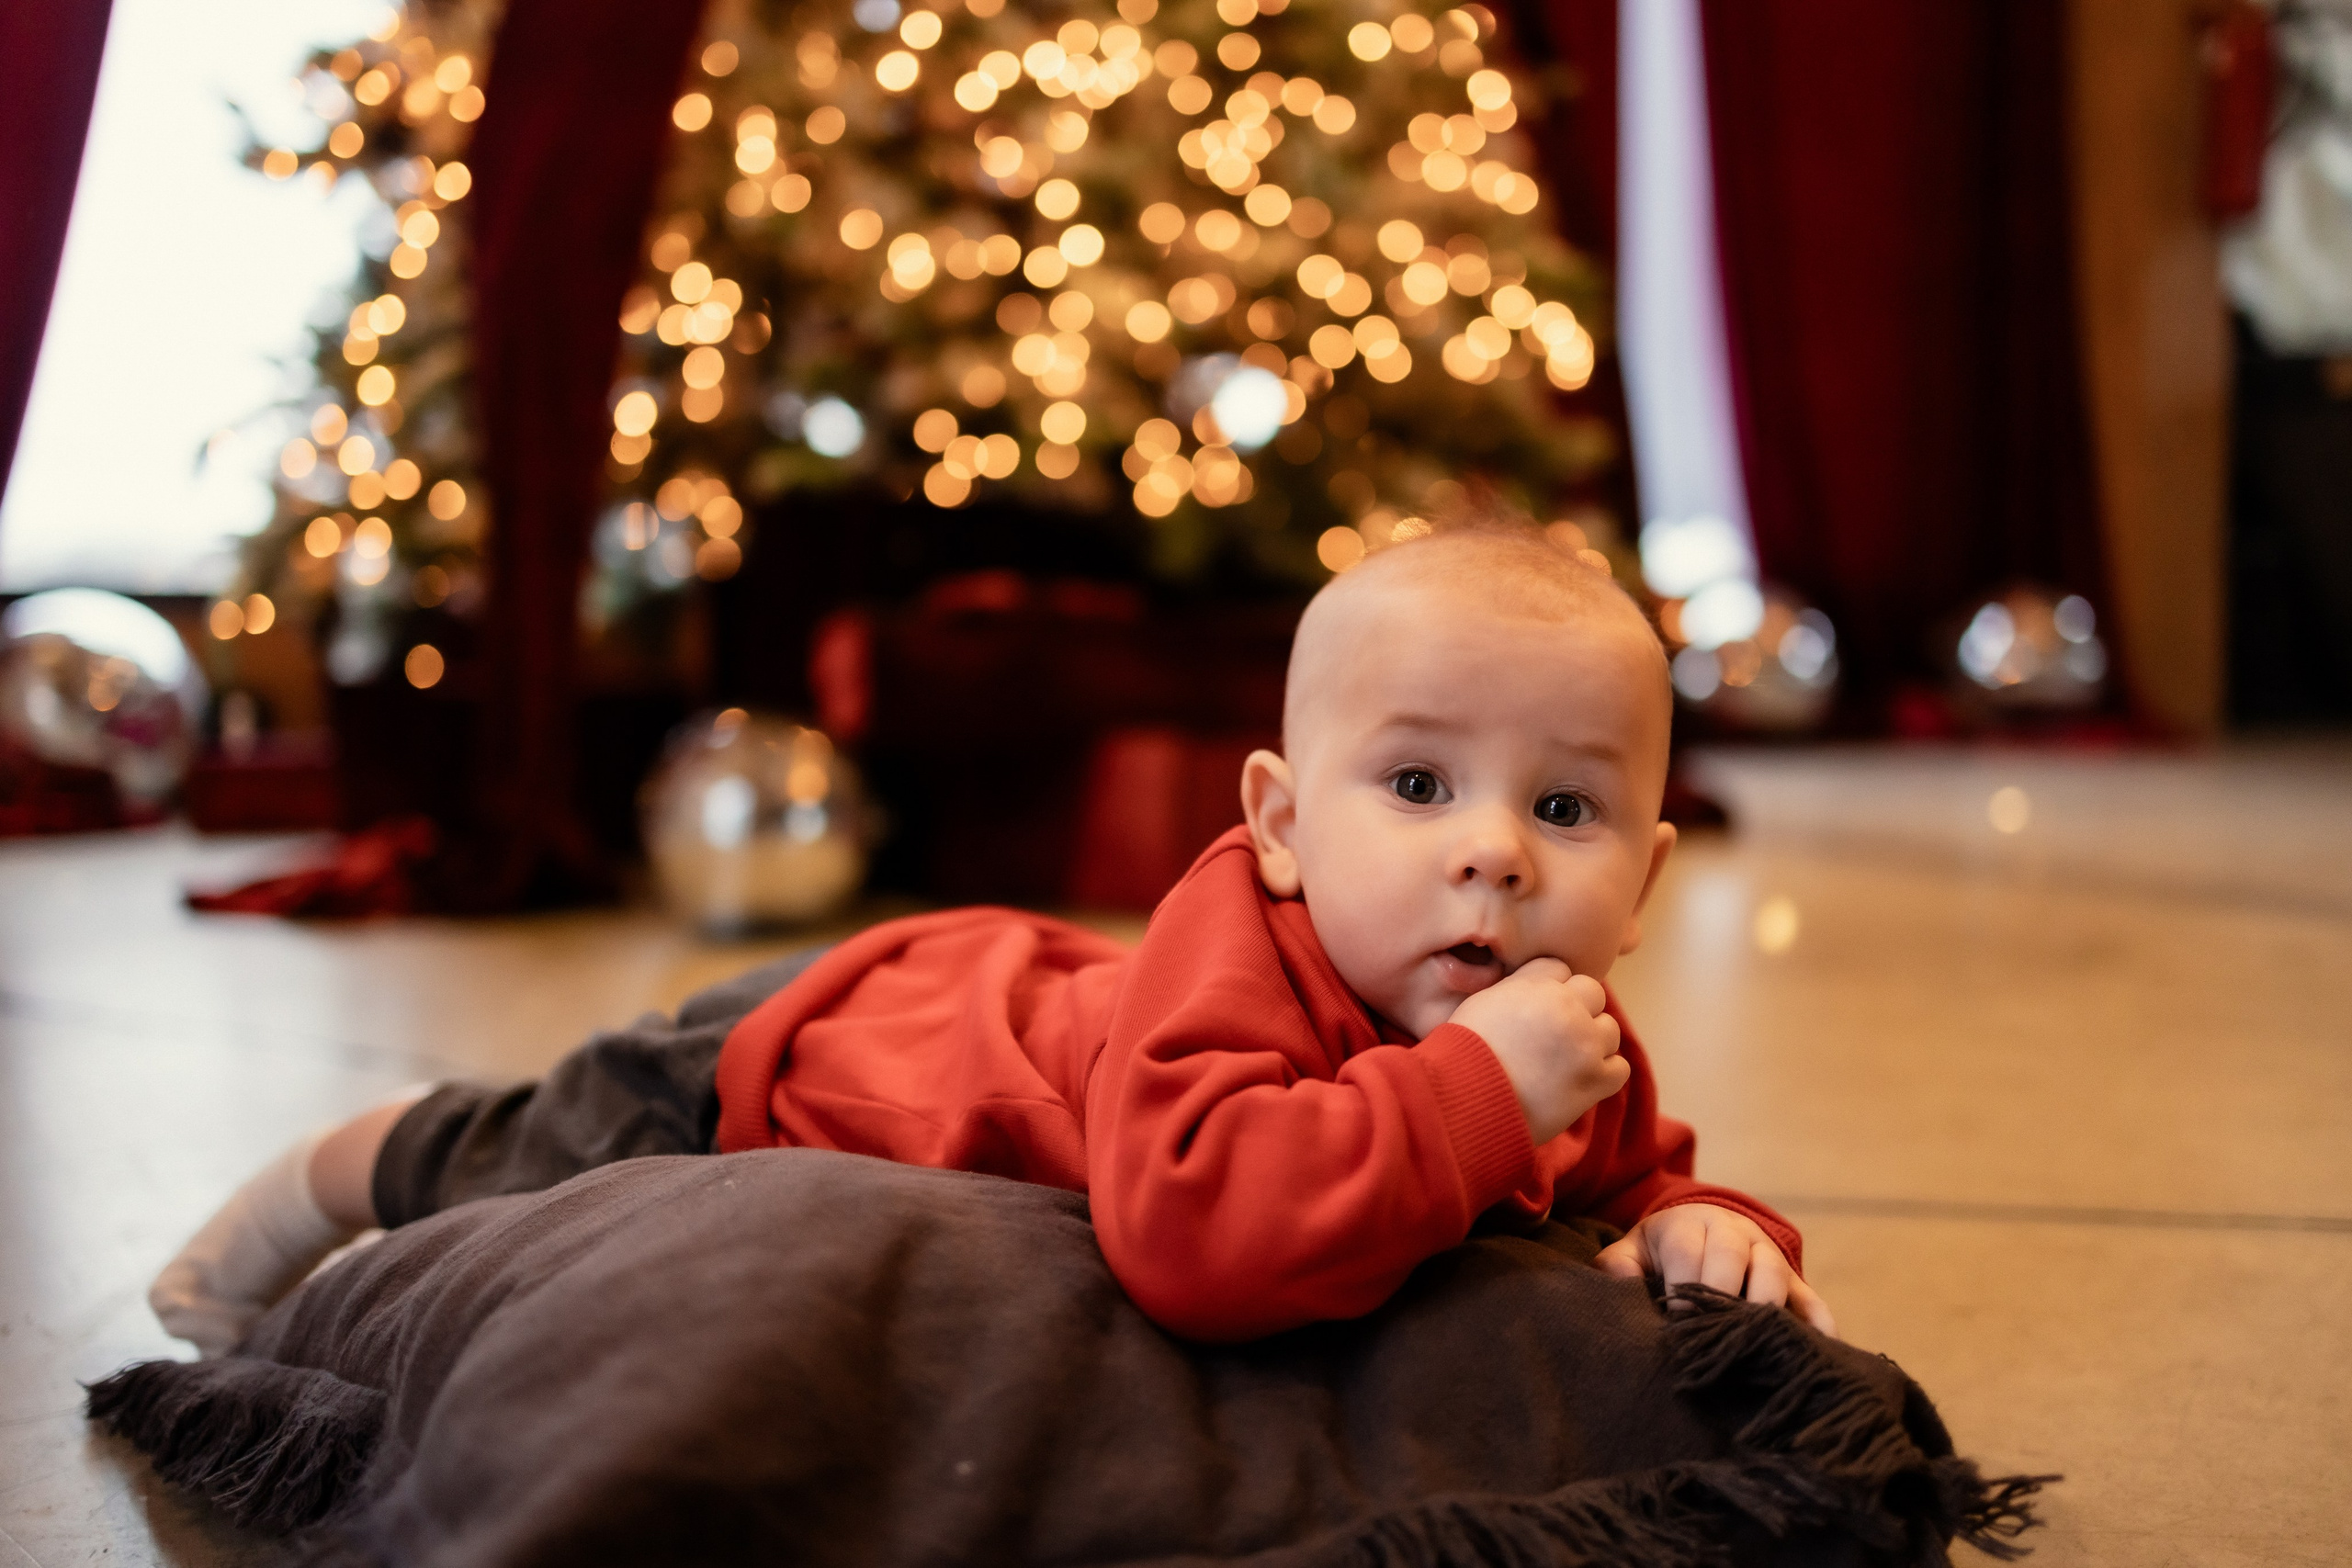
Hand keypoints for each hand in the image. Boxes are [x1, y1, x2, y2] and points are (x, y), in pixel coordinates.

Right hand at [1450, 957, 1629, 1143]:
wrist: (1464, 1100)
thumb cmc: (1464, 1053)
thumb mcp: (1482, 1002)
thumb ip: (1515, 987)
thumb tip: (1533, 987)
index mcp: (1536, 985)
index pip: (1560, 969)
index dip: (1548, 988)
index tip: (1537, 1009)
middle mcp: (1567, 1008)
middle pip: (1592, 992)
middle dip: (1578, 1009)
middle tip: (1555, 1034)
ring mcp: (1585, 1045)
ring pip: (1609, 1029)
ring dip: (1592, 1042)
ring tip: (1565, 1061)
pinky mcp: (1595, 1080)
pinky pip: (1619, 1068)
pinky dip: (1603, 1075)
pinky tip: (1578, 1080)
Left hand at [1595, 1203, 1836, 1336]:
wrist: (1705, 1226)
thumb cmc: (1662, 1249)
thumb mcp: (1634, 1250)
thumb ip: (1618, 1266)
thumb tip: (1620, 1285)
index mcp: (1690, 1224)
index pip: (1688, 1251)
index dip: (1682, 1286)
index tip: (1677, 1324)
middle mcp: (1734, 1233)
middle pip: (1733, 1256)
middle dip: (1723, 1295)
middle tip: (1713, 1336)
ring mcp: (1769, 1256)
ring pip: (1774, 1272)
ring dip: (1765, 1307)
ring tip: (1754, 1346)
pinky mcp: (1794, 1282)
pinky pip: (1812, 1301)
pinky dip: (1818, 1325)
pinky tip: (1819, 1353)